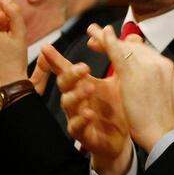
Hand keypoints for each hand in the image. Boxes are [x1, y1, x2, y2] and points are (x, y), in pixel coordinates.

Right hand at [46, 44, 131, 174]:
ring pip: (68, 104)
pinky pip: (76, 127)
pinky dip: (81, 120)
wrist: (122, 140)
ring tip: (89, 87)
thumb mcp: (121, 80)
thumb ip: (119, 58)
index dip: (55, 59)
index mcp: (83, 85)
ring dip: (77, 95)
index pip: (66, 69)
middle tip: (84, 67)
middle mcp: (77, 99)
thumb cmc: (115, 108)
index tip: (46, 47)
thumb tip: (127, 34)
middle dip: (71, 74)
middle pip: (65, 84)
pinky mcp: (84, 135)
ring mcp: (78, 116)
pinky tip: (89, 113)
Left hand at [92, 26, 173, 152]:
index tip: (114, 45)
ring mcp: (146, 67)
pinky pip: (118, 54)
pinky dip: (108, 42)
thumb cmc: (167, 117)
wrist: (164, 134)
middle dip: (114, 41)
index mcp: (166, 65)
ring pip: (123, 47)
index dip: (127, 45)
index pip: (143, 49)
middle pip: (132, 46)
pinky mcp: (132, 75)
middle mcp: (157, 62)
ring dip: (105, 38)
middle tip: (95, 38)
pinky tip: (99, 35)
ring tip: (91, 32)